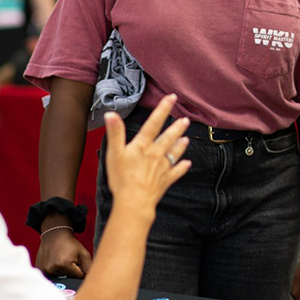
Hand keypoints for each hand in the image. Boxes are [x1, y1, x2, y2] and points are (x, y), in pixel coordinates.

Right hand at [35, 228, 92, 277]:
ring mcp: (44, 270)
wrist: (55, 234)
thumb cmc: (70, 244)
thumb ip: (89, 268)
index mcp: (63, 265)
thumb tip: (91, 280)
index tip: (76, 260)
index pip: (78, 277)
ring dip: (63, 271)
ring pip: (60, 278)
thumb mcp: (84, 253)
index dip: (80, 269)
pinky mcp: (40, 269)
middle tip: (68, 258)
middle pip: (68, 278)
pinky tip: (54, 261)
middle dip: (71, 271)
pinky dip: (55, 271)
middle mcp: (52, 269)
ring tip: (61, 259)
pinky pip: (51, 275)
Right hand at [104, 94, 190, 210]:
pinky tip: (187, 164)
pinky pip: (176, 172)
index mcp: (143, 146)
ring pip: (174, 153)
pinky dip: (182, 167)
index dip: (163, 109)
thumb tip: (111, 114)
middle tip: (185, 120)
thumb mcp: (114, 153)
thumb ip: (115, 133)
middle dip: (177, 127)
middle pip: (168, 137)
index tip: (171, 98)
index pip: (154, 123)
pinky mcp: (165, 181)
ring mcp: (162, 168)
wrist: (134, 201)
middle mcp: (155, 154)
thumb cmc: (122, 178)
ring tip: (187, 138)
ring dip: (180, 145)